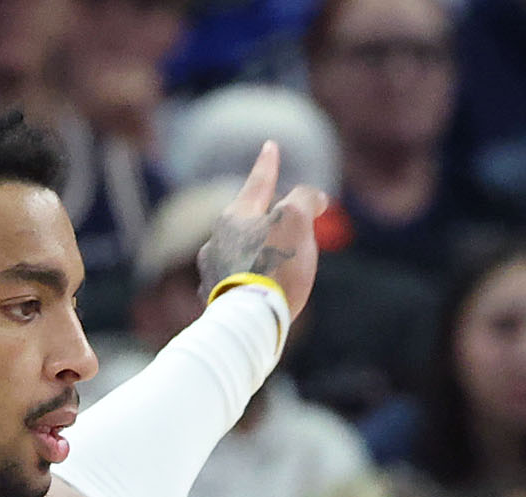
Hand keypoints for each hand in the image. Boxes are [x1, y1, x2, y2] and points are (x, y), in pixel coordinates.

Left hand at [196, 141, 325, 319]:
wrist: (247, 322)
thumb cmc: (273, 268)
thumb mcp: (295, 221)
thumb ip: (304, 200)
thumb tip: (313, 198)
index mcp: (235, 217)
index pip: (258, 182)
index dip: (268, 164)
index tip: (270, 146)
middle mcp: (217, 241)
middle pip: (246, 222)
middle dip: (264, 218)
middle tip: (284, 220)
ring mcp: (212, 273)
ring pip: (237, 254)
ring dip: (254, 254)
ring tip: (272, 265)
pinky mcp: (215, 303)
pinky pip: (233, 284)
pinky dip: (247, 282)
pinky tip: (255, 293)